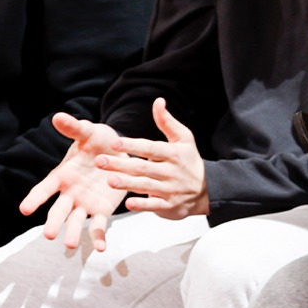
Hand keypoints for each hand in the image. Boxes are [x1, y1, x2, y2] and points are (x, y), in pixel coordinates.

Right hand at [21, 112, 129, 251]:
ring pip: (76, 221)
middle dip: (53, 222)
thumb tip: (58, 116)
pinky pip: (99, 226)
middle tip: (48, 235)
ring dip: (73, 233)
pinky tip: (102, 249)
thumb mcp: (89, 132)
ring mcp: (84, 204)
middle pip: (58, 210)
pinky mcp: (102, 210)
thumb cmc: (99, 141)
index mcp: (62, 175)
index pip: (44, 188)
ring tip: (71, 245)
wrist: (121, 150)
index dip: (35, 198)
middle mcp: (70, 193)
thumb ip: (75, 128)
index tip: (24, 209)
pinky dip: (99, 238)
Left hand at [98, 99, 207, 219]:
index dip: (133, 145)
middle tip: (100, 161)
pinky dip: (142, 205)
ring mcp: (171, 189)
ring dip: (128, 184)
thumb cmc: (190, 161)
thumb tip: (158, 101)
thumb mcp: (184, 139)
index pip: (151, 148)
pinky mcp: (169, 205)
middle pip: (143, 167)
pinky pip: (154, 205)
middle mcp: (172, 171)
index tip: (115, 143)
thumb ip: (167, 122)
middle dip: (121, 165)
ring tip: (110, 180)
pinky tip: (128, 203)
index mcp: (174, 153)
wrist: (208, 190)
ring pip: (146, 186)